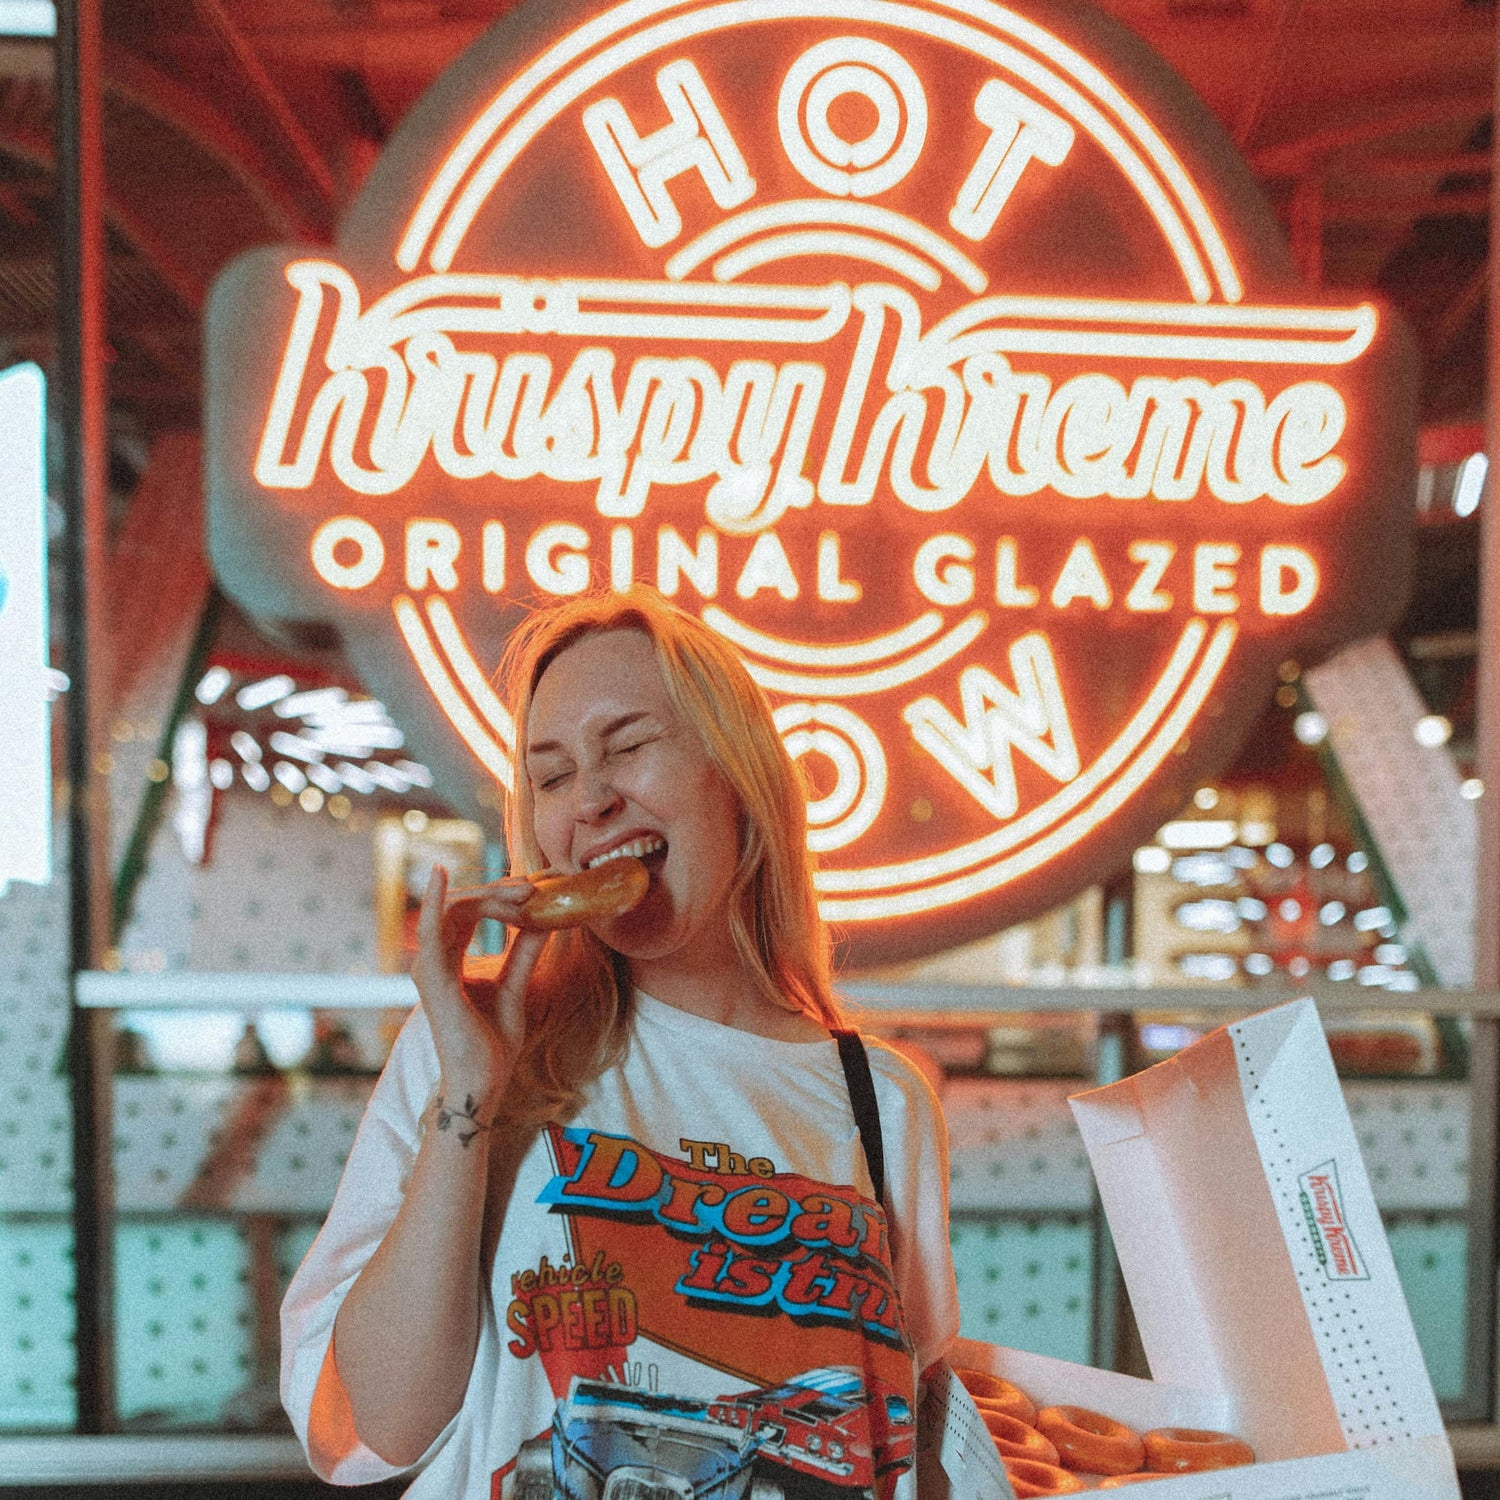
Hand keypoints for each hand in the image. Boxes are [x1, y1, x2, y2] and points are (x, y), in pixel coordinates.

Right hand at [410, 864, 549, 1102]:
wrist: (484, 1083)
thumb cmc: (493, 1043)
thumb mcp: (516, 986)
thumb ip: (525, 951)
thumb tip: (546, 919)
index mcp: (449, 958)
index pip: (472, 911)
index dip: (501, 895)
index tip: (538, 887)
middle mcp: (434, 958)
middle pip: (464, 904)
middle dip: (501, 890)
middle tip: (538, 885)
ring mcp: (430, 967)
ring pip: (456, 910)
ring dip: (491, 895)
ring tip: (528, 891)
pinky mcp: (433, 979)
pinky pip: (430, 932)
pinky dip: (434, 902)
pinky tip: (439, 875)